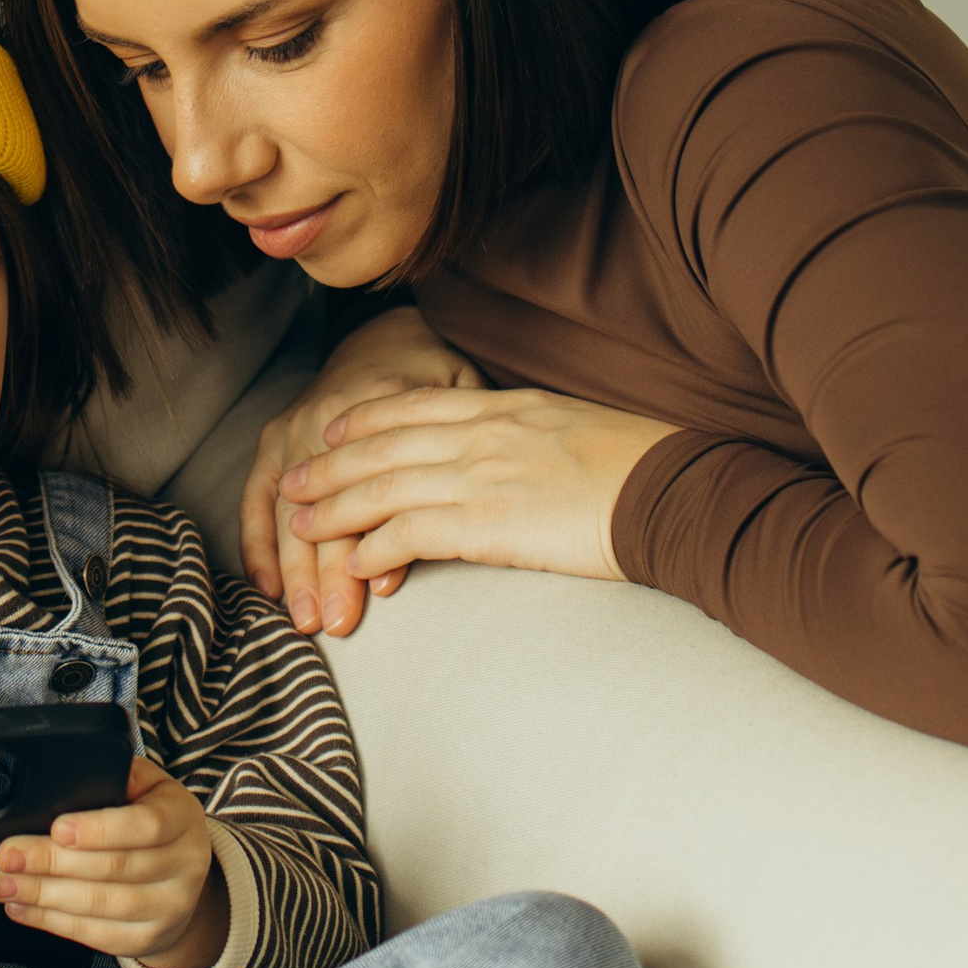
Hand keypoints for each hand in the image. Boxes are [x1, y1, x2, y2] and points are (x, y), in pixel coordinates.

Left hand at [0, 758, 226, 967]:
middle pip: (113, 867)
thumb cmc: (152, 823)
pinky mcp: (146, 939)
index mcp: (182, 817)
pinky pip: (95, 935)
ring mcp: (169, 907)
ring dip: (44, 895)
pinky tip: (24, 908)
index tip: (56, 828)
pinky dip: (52, 922)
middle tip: (9, 857)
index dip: (99, 829)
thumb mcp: (145, 789)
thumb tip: (56, 784)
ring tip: (5, 884)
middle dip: (52, 862)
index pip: (145, 825)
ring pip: (100, 904)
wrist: (183, 879)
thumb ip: (111, 780)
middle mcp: (184, 864)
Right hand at [241, 307, 483, 635]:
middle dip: (325, 571)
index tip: (379, 588)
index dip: (370, 538)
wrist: (387, 333)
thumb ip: (449, 452)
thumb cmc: (435, 374)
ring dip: (292, 569)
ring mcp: (292, 429)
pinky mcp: (274, 440)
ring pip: (285, 510)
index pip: (368, 486)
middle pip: (322, 506)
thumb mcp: (461, 394)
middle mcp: (322, 417)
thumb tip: (426, 529)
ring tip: (304, 618)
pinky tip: (266, 587)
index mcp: (373, 405)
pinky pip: (254, 496)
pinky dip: (255, 542)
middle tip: (336, 623)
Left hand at [278, 386, 677, 593]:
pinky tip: (351, 563)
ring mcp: (482, 477)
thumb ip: (531, 433)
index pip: (415, 404)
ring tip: (300, 527)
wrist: (675, 491)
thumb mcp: (576, 427)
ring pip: (383, 488)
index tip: (332, 425)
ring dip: (335, 509)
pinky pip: (409, 534)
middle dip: (329, 464)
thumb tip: (517, 449)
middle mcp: (483, 434)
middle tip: (292, 481)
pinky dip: (372, 548)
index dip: (365, 417)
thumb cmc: (643, 466)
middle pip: (383, 445)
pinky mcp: (487, 524)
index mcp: (505, 407)